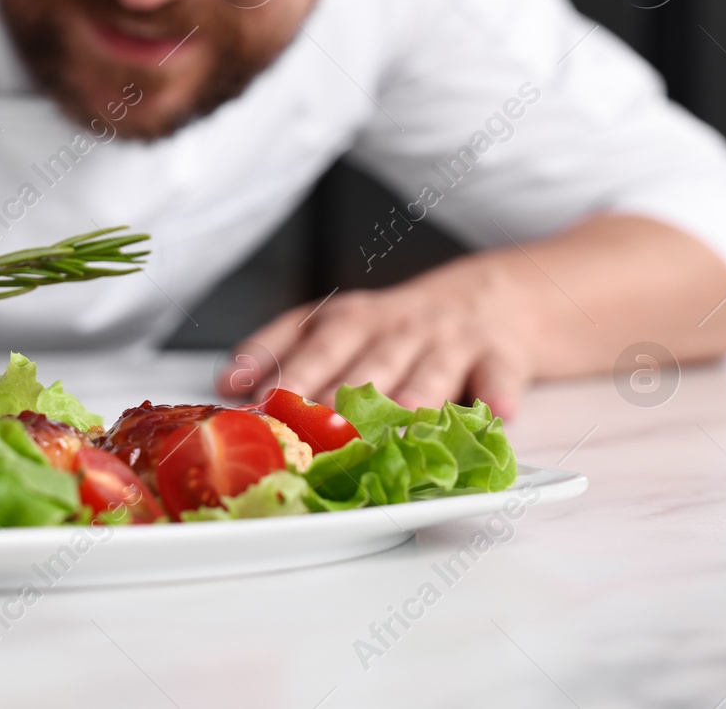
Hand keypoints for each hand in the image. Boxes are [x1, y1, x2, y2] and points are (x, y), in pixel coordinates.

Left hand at [217, 259, 535, 418]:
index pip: (311, 340)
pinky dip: (497, 394)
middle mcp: (395, 326)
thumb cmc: (397, 329)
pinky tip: (494, 413)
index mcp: (350, 318)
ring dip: (411, 395)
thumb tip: (226, 384)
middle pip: (364, 360)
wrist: (491, 300)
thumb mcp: (337, 327)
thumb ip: (281, 351)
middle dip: (337, 391)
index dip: (283, 367)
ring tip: (397, 420)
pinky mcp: (498, 356)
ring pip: (428, 371)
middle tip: (315, 424)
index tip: (254, 396)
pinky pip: (498, 376)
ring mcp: (448, 340)